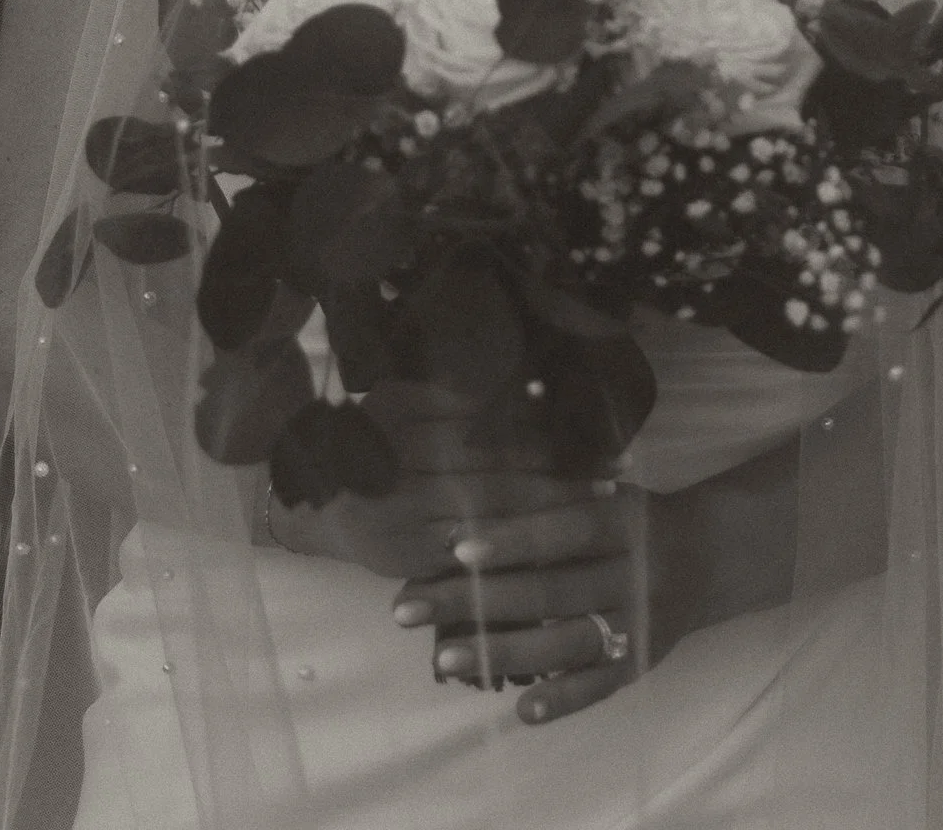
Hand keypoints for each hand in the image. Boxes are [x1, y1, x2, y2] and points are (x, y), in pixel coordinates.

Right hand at [261, 379, 611, 580]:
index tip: (594, 428)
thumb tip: (533, 385)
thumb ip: (457, 395)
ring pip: (492, 509)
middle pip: (496, 464)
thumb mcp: (405, 402)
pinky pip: (474, 552)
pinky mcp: (408, 556)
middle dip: (561, 470)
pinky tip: (557, 545)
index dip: (545, 426)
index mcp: (400, 411)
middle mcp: (399, 458)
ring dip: (552, 509)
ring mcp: (402, 511)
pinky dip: (519, 547)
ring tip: (601, 503)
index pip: (489, 420)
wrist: (326, 506)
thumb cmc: (380, 445)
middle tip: (616, 473)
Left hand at [390, 435, 806, 726]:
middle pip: (550, 592)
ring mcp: (640, 624)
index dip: (513, 540)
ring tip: (442, 660)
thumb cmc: (634, 513)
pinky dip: (561, 701)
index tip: (456, 548)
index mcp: (623, 522)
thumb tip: (473, 474)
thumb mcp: (605, 486)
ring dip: (502, 654)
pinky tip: (518, 711)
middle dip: (476, 602)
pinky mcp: (642, 663)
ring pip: (567, 645)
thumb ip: (551, 487)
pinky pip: (599, 687)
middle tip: (410, 608)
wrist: (710, 555)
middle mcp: (634, 575)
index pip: (563, 530)